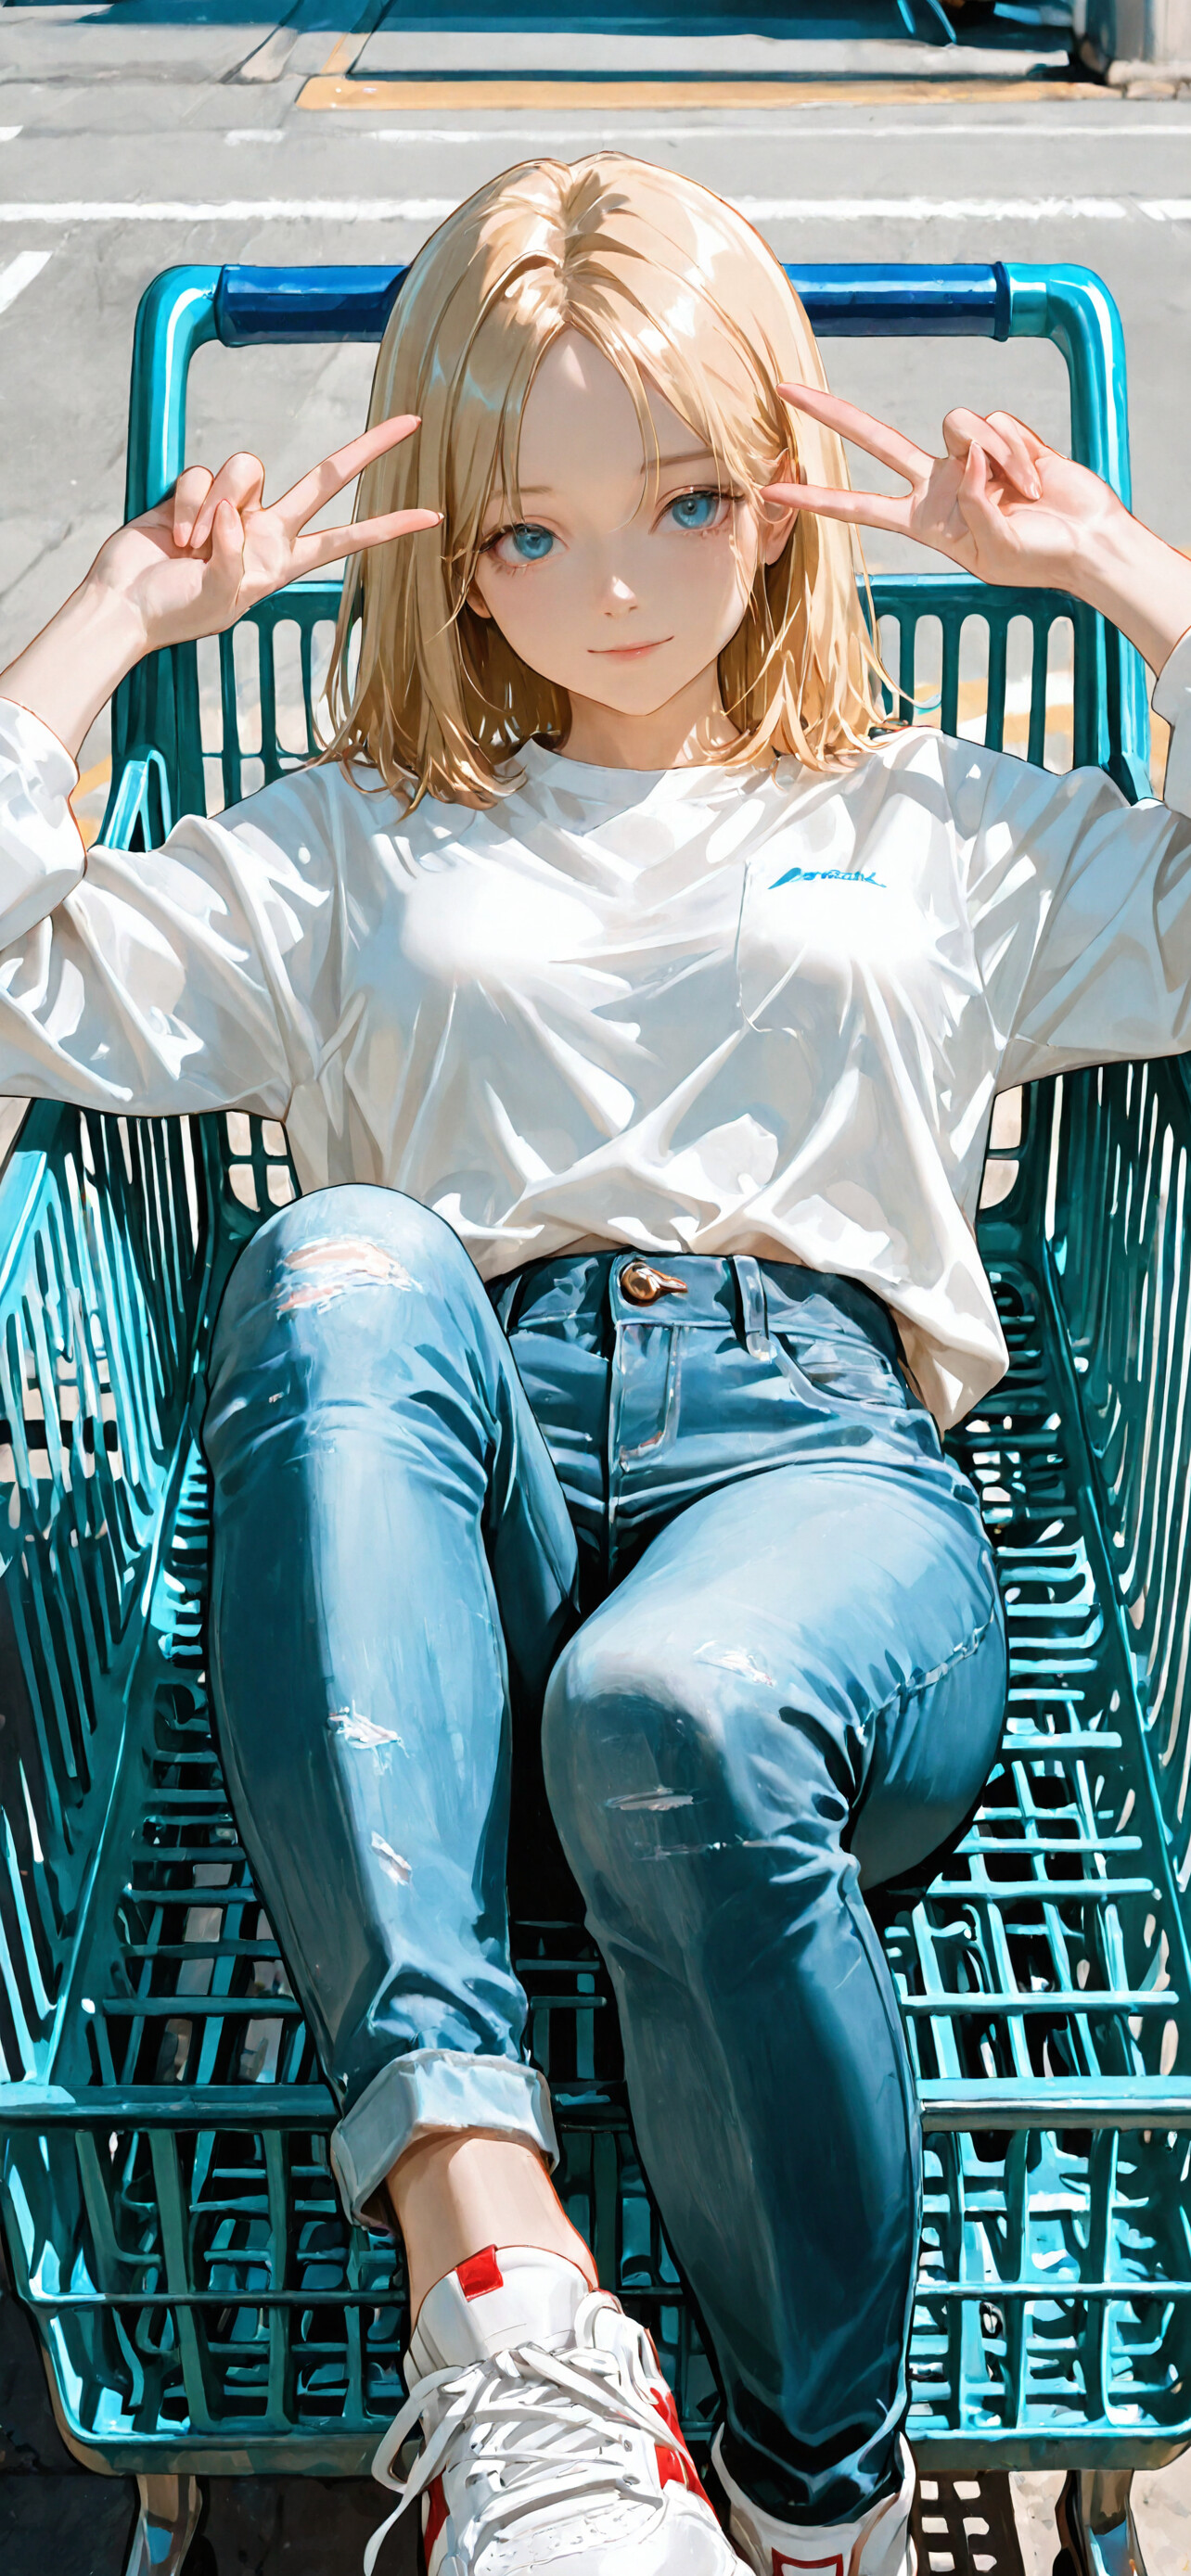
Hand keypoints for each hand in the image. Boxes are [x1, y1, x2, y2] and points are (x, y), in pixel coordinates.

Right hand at [87, 413, 440, 655]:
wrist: (125, 603)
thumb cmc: (174, 613)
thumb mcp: (220, 599)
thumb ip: (237, 557)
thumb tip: (236, 511)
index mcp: (283, 561)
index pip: (348, 539)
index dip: (388, 527)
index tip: (431, 517)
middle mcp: (266, 528)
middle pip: (326, 479)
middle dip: (367, 450)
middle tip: (411, 421)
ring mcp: (233, 504)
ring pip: (247, 469)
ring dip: (214, 505)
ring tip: (192, 547)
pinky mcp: (197, 487)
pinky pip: (201, 474)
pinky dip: (185, 504)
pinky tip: (173, 535)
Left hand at [763, 386, 1124, 593]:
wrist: (1086, 541)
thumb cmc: (1040, 559)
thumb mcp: (993, 551)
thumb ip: (970, 506)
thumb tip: (965, 457)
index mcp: (923, 521)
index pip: (856, 506)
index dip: (814, 498)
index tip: (771, 490)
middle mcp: (936, 484)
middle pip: (873, 440)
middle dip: (829, 413)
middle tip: (783, 389)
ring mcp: (967, 457)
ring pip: (957, 424)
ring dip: (996, 456)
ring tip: (1025, 492)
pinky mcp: (1001, 436)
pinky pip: (996, 425)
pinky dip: (1019, 452)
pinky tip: (1037, 478)